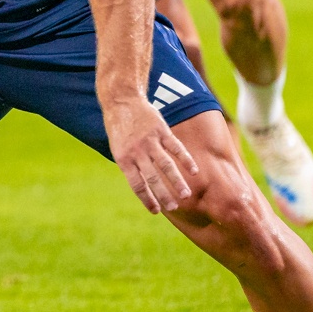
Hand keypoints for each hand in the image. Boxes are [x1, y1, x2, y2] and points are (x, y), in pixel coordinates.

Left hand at [102, 96, 198, 213]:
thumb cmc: (120, 128)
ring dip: (177, 181)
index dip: (147, 199)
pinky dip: (186, 159)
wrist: (122, 101)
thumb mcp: (118, 149)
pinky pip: (176, 147)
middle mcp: (137, 152)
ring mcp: (150, 141)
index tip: (156, 211)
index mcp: (123, 159)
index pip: (137, 185)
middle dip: (164, 195)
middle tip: (175, 207)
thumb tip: (144, 187)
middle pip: (153, 178)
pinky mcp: (161, 130)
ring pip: (166, 165)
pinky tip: (194, 171)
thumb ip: (131, 166)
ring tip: (186, 195)